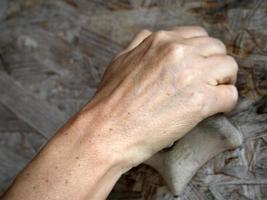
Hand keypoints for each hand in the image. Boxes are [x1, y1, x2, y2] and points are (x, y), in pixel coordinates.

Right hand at [81, 26, 237, 168]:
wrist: (108, 129)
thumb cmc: (111, 100)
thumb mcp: (121, 60)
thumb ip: (140, 43)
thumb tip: (152, 37)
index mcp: (161, 41)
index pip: (198, 36)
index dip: (201, 53)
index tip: (199, 68)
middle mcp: (178, 52)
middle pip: (217, 49)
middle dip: (215, 65)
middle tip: (207, 83)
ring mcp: (190, 75)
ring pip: (230, 67)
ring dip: (223, 81)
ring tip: (212, 95)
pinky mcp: (200, 101)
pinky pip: (230, 95)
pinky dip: (225, 103)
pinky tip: (213, 110)